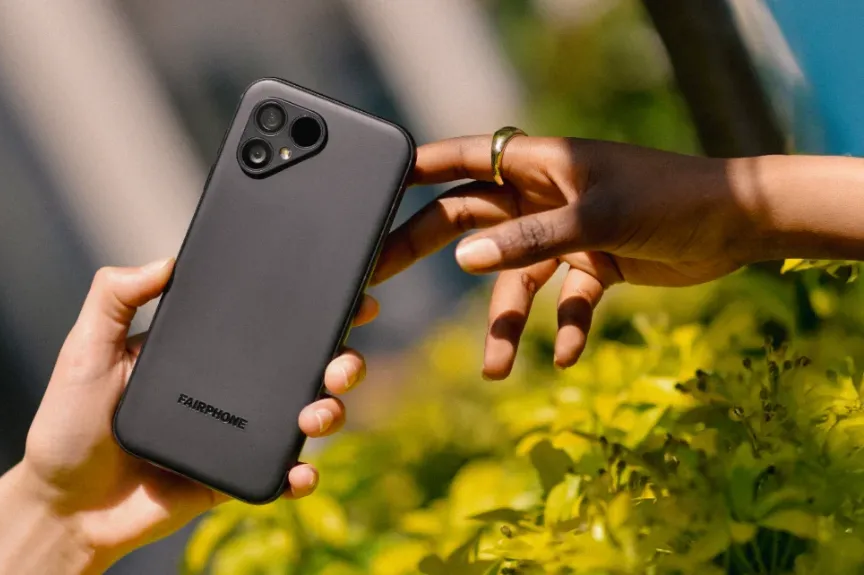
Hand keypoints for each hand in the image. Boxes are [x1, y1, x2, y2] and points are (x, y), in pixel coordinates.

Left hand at [0, 259, 376, 573]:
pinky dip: (301, 474)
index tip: (346, 295)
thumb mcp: (84, 350)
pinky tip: (302, 472)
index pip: (263, 321)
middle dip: (339, 360)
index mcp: (201, 349)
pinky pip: (279, 472)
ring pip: (301, 415)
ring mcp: (236, 432)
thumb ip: (113, 298)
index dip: (309, 308)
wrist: (66, 505)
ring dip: (328, 411)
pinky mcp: (234, 476)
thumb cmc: (69, 424)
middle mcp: (228, 386)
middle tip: (343, 363)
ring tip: (318, 414)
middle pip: (300, 366)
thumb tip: (166, 260)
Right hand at [372, 136, 753, 377]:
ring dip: (505, 324)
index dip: (416, 169)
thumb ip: (530, 241)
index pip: (463, 159)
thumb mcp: (596, 218)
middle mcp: (543, 196)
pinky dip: (564, 329)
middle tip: (380, 277)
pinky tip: (568, 357)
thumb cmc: (671, 198)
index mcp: (539, 164)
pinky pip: (564, 302)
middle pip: (469, 222)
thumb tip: (462, 261)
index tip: (373, 186)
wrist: (738, 224)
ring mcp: (565, 232)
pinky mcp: (593, 265)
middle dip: (426, 249)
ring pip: (514, 279)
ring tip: (497, 370)